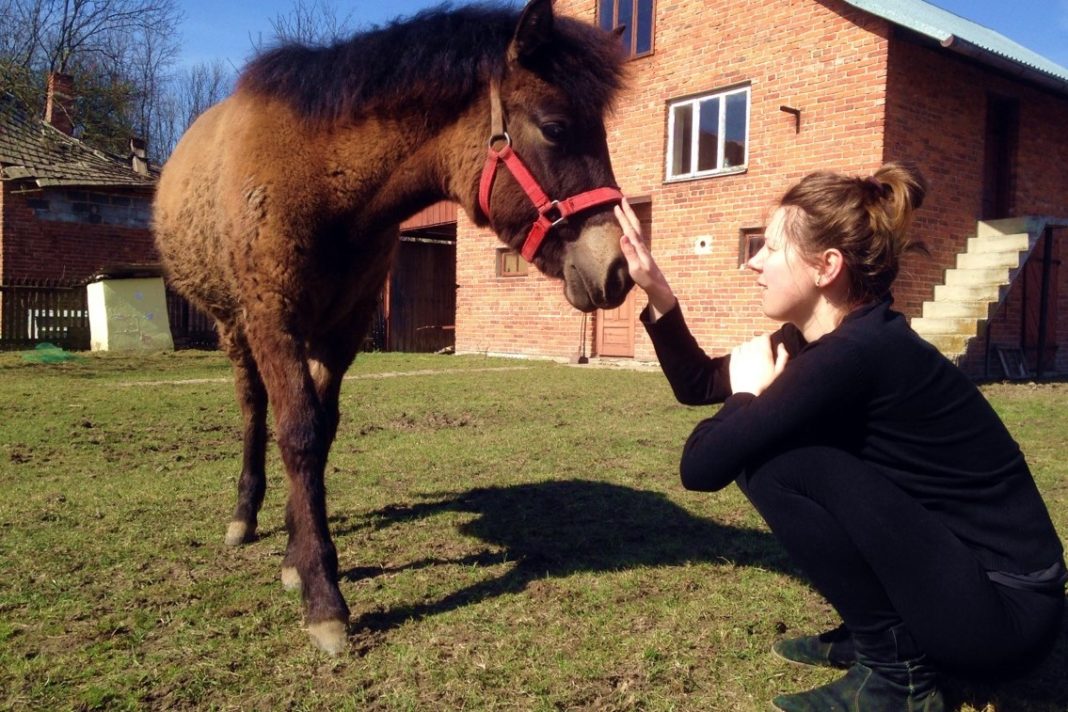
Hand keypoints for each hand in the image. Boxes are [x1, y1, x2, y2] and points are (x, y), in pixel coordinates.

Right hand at [615, 198, 675, 317]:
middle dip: (628, 212)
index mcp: (639, 247)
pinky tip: (628, 229)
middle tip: (623, 199)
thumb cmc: (646, 279)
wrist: (658, 286)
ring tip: (625, 210)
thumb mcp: (636, 268)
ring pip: (636, 228)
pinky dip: (631, 227)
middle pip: (635, 224)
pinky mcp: (642, 252)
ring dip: (630, 218)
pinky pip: (635, 235)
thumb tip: (623, 236)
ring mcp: (643, 248)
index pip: (629, 228)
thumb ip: (630, 252)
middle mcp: (642, 244)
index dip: (623, 217)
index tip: (617, 205)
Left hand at [729, 334, 788, 395]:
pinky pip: (736, 349)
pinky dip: (740, 349)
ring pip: (745, 343)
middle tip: (762, 348)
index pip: (764, 337)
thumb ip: (782, 356)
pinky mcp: (733, 362)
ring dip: (750, 345)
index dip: (767, 337)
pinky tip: (744, 355)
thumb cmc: (766, 385)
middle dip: (759, 341)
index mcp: (764, 353)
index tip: (769, 340)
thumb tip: (781, 345)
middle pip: (755, 339)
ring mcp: (741, 356)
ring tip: (753, 352)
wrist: (748, 395)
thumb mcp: (779, 372)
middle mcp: (752, 352)